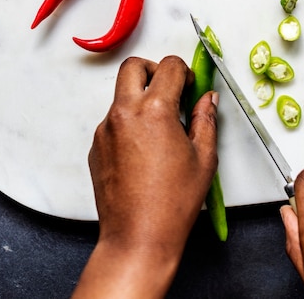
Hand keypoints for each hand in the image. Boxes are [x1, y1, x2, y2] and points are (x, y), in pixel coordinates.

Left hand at [73, 55, 218, 298]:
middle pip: (133, 66)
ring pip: (122, 95)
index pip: (169, 66)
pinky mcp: (96, 146)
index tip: (190, 87)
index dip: (185, 72)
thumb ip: (206, 119)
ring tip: (160, 129)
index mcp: (154, 110)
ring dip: (140, 98)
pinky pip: (113, 120)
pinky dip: (129, 123)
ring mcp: (105, 129)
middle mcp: (124, 113)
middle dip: (153, 69)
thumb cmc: (173, 202)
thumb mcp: (204, 157)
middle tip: (170, 90)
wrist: (138, 238)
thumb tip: (207, 99)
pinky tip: (145, 150)